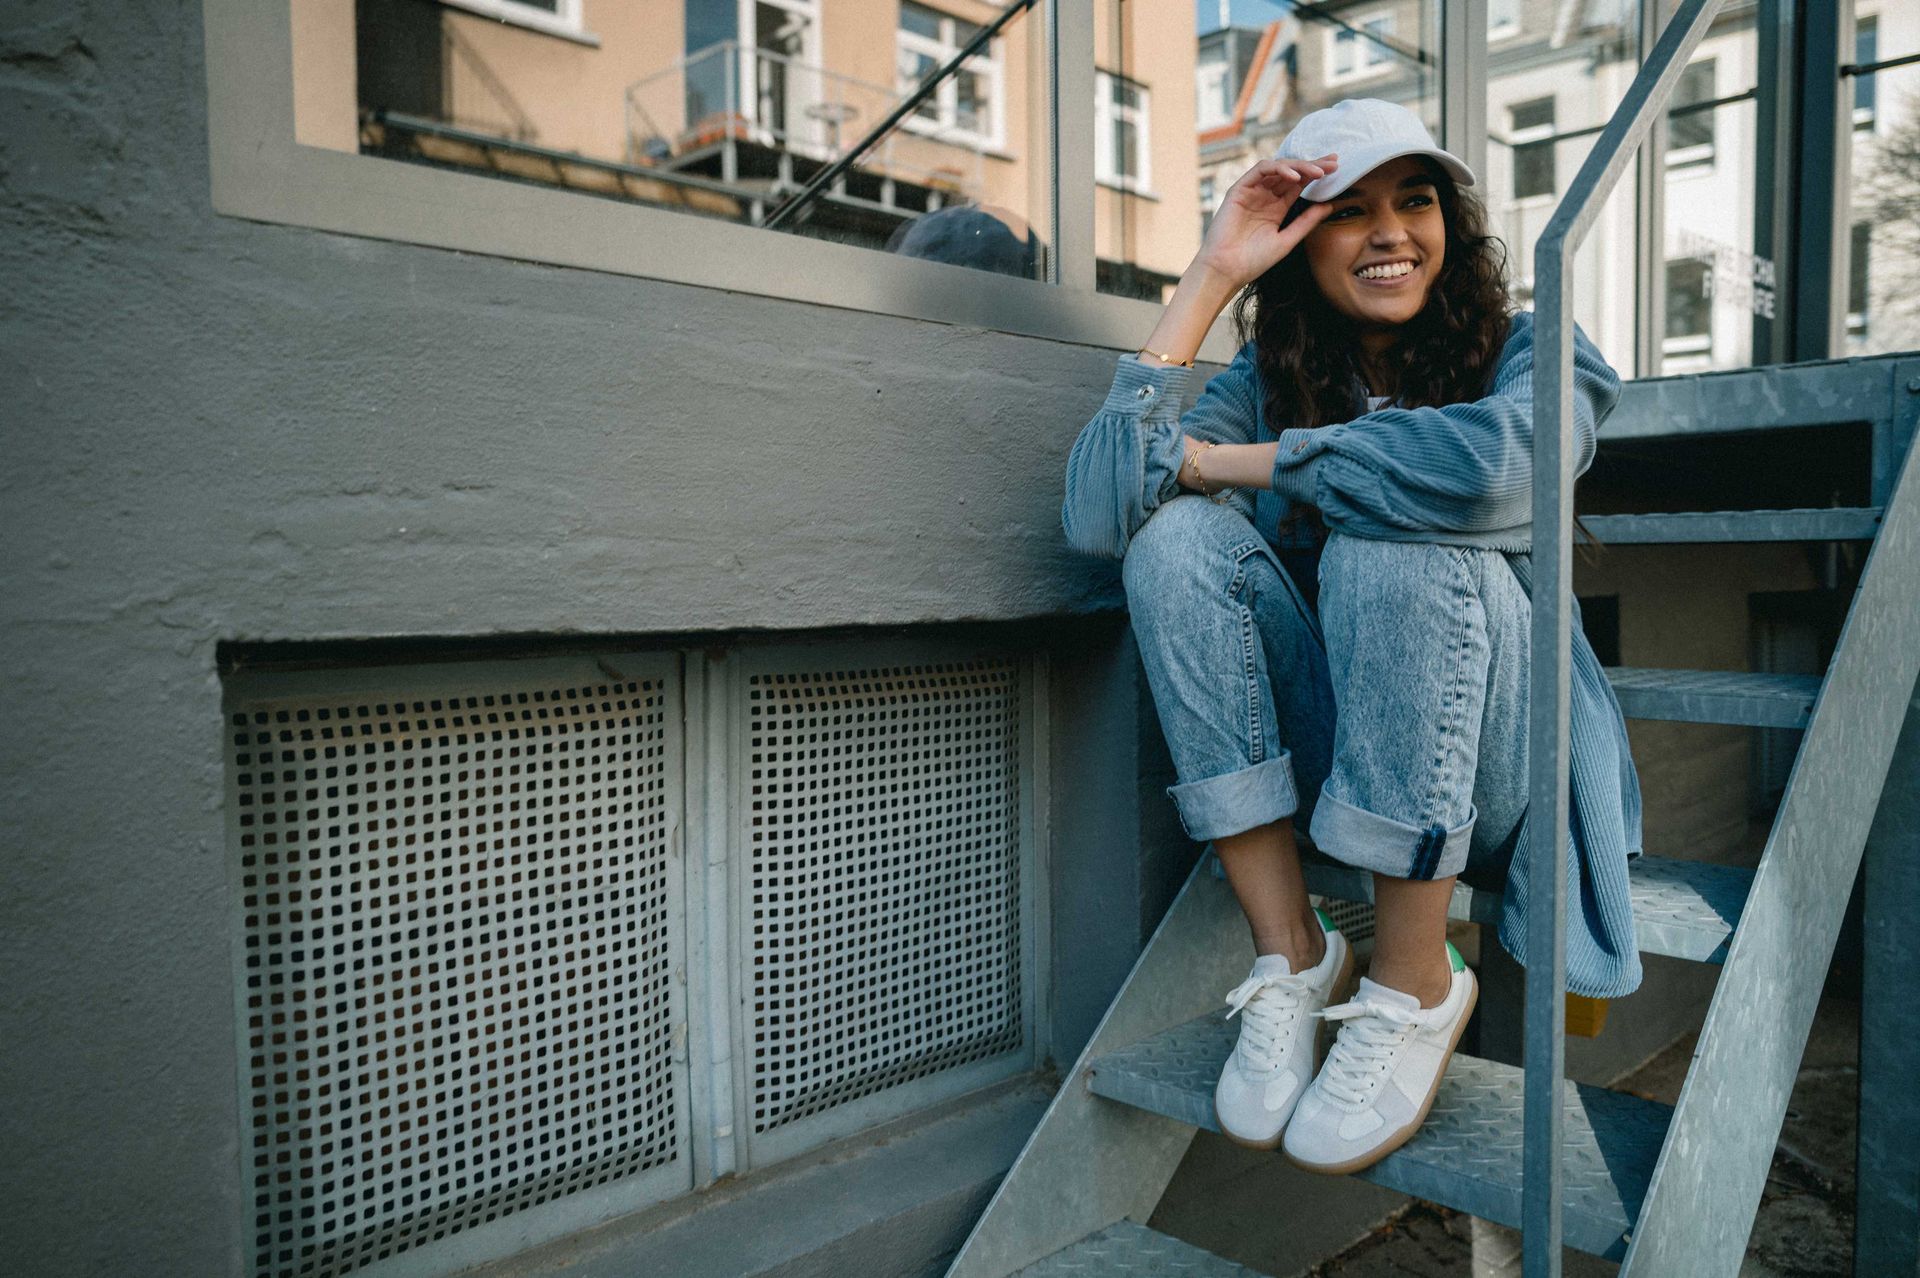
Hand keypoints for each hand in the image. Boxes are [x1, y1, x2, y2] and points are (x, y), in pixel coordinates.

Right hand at [1194, 154, 1337, 289]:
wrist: (1226, 271)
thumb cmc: (1253, 261)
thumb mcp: (1287, 240)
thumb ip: (1306, 222)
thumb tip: (1329, 205)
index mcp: (1276, 208)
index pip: (1299, 184)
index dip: (1317, 175)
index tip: (1337, 170)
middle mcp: (1264, 196)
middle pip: (1291, 173)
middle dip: (1313, 166)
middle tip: (1334, 163)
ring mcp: (1252, 191)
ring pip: (1278, 168)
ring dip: (1299, 166)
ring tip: (1318, 171)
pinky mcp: (1239, 190)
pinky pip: (1260, 171)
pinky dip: (1278, 169)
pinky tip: (1295, 177)